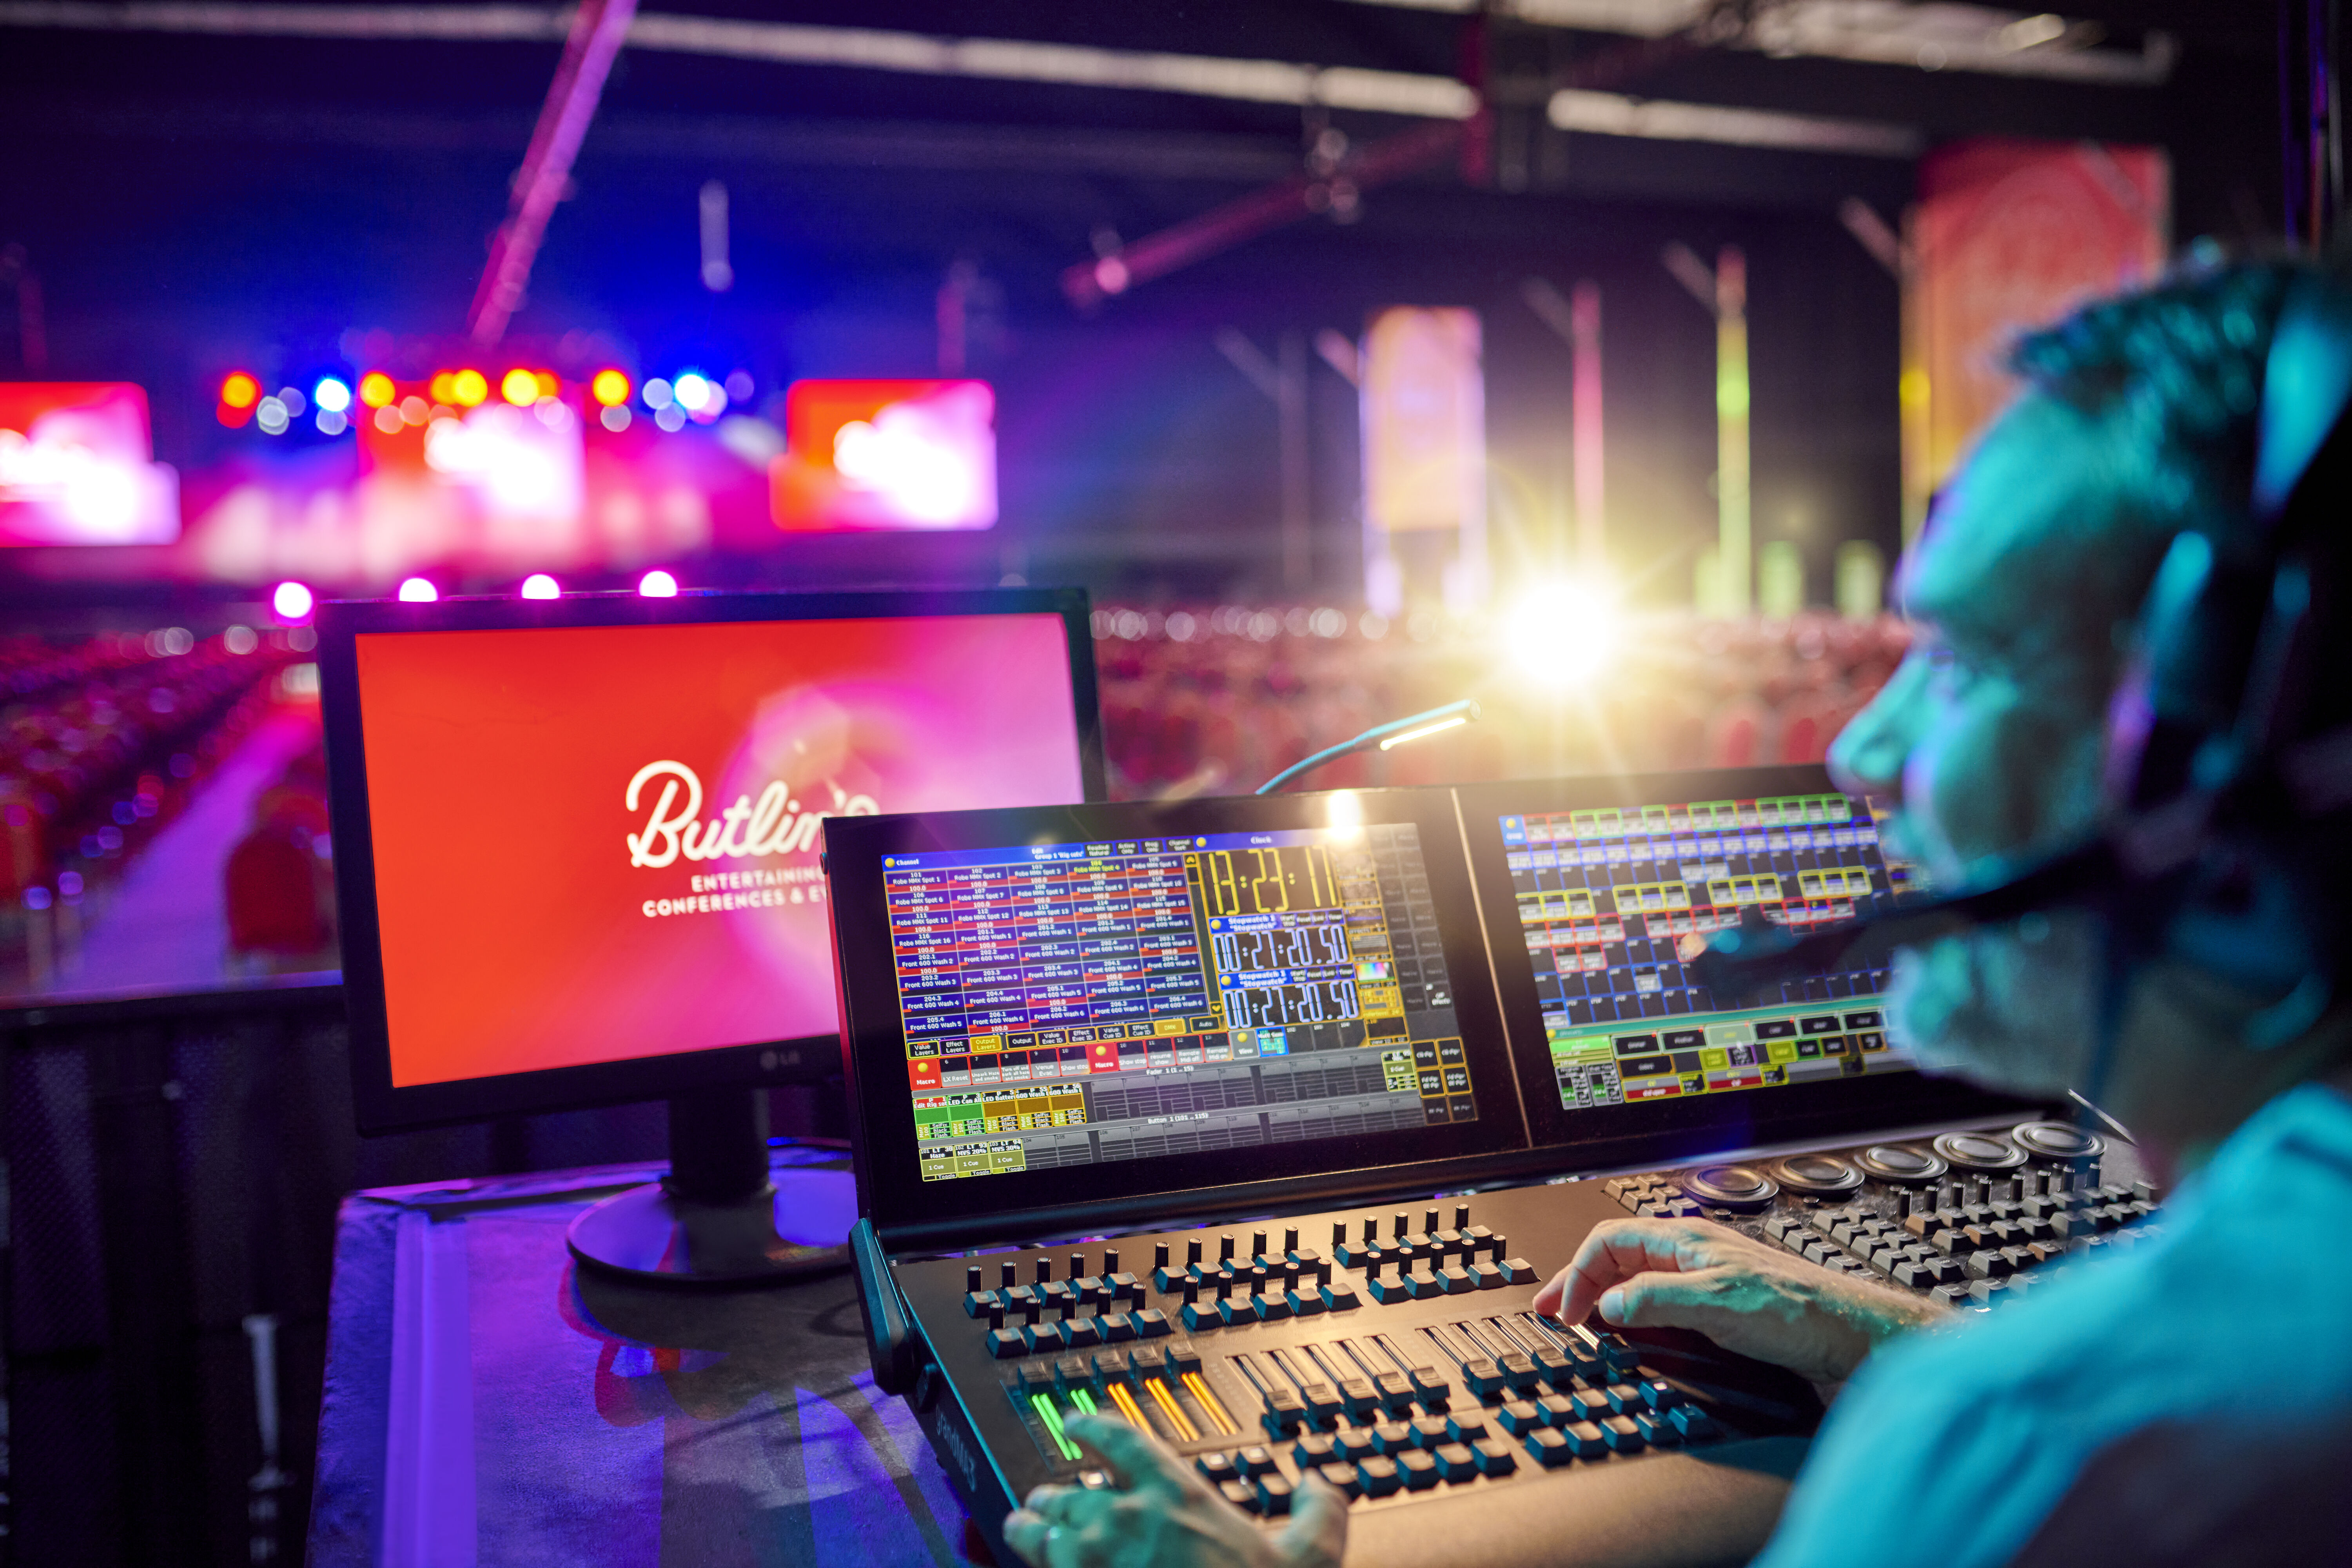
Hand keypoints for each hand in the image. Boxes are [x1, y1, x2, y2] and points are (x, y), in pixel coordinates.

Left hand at [1003, 1413, 1345, 1567]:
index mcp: (1177, 1496)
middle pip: (1072, 1492)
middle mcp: (1127, 1520)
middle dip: (1056, 1493)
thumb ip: (1319, 1513)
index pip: (1121, 1441)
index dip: (1091, 1427)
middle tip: (1046, 1493)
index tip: (1073, 1423)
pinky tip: (1034, 1563)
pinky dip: (1034, 1563)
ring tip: (1024, 1522)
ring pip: (1045, 1532)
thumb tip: (1321, 1487)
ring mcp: (1096, 1562)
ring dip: (1032, 1525)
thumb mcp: (1312, 1557)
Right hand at [1532, 1217, 1945, 1384]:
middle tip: (1553, 1310)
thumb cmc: (1794, 1309)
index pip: (1608, 1242)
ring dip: (1602, 1296)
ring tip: (1580, 1319)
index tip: (1566, 1310)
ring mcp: (1702, 1276)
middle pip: (1616, 1257)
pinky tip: (1628, 1329)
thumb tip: (1607, 1305)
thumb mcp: (1712, 1303)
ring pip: (1635, 1277)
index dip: (1578, 1274)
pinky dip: (1630, 1312)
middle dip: (1579, 1281)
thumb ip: (1654, 1300)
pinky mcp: (1717, 1303)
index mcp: (1682, 1239)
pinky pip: (1657, 1299)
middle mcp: (1689, 1252)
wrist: (1846, 1332)